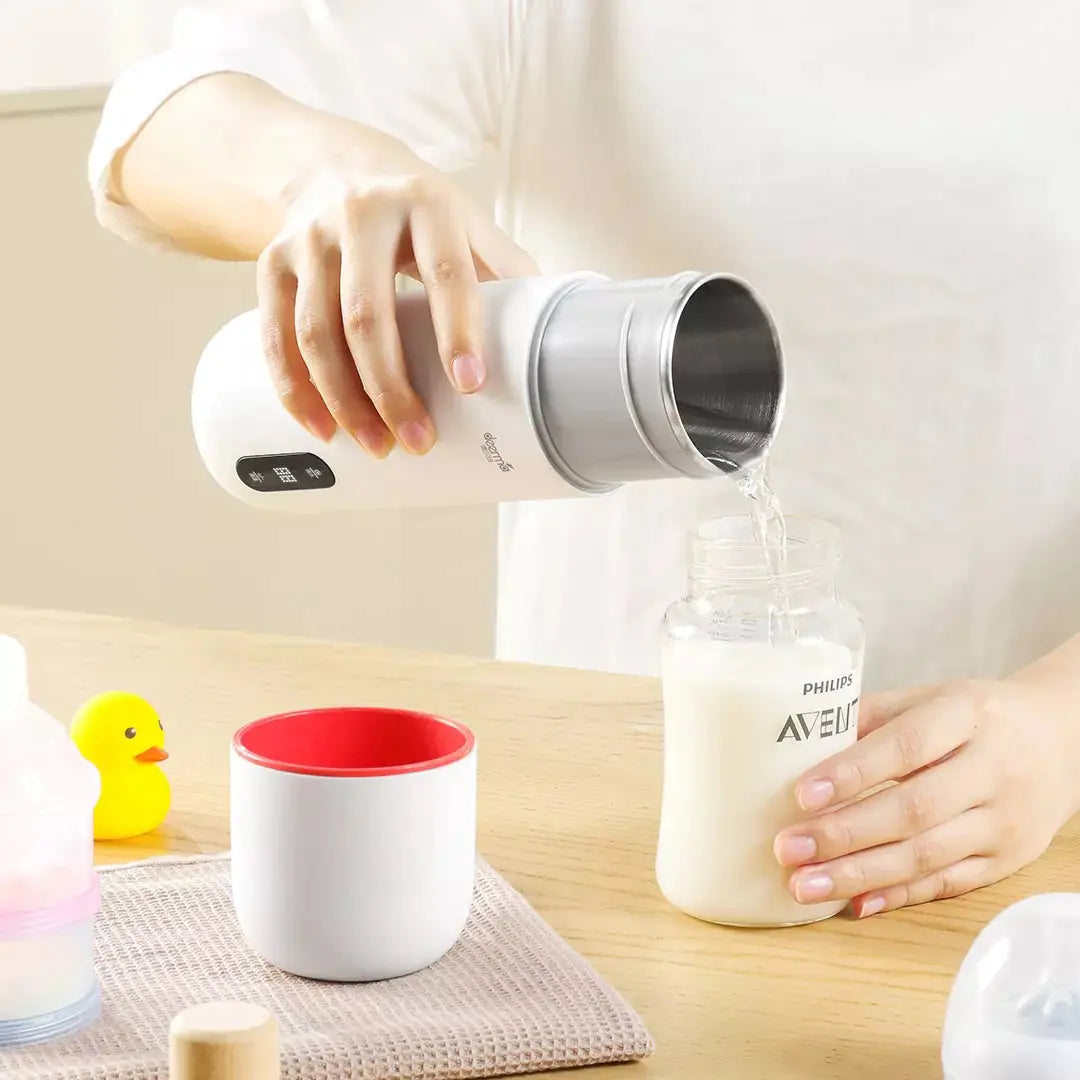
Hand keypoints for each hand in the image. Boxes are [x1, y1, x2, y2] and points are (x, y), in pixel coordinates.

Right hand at [258, 139, 536, 455]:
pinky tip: (321, 427)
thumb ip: (505, 272)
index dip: (457, 330)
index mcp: (426, 205)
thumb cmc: (416, 212)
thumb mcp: (467, 222)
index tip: (470, 385)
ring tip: (375, 446)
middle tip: (417, 441)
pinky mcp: (271, 261)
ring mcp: (309, 238)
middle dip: (391, 388)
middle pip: (368, 316)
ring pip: (316, 332)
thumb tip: (558, 337)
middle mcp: (361, 215)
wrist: (330, 164)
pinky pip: (275, 333)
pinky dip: (294, 388)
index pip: (444, 272)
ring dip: (344, 400)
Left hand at [773, 677, 1079, 916]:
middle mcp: (991, 771)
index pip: (906, 746)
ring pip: (926, 855)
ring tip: (804, 885)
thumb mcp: (930, 696)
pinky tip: (854, 903)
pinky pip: (947, 884)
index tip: (803, 794)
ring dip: (859, 875)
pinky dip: (898, 896)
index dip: (853, 772)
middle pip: (913, 810)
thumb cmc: (975, 715)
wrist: (1061, 739)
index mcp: (967, 716)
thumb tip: (802, 739)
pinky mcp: (1006, 861)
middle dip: (844, 834)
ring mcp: (1002, 822)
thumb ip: (873, 715)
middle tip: (787, 848)